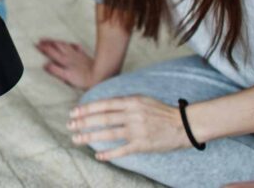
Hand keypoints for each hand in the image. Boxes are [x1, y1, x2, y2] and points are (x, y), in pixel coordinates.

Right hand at [36, 39, 97, 88]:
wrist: (99, 76)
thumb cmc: (83, 80)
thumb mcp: (67, 77)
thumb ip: (55, 70)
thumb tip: (44, 64)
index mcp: (64, 61)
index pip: (51, 52)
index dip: (43, 48)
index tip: (36, 44)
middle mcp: (69, 56)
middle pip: (57, 46)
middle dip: (48, 42)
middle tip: (40, 39)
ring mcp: (77, 55)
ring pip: (65, 45)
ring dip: (57, 42)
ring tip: (52, 40)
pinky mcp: (84, 56)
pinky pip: (77, 48)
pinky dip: (72, 45)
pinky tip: (71, 44)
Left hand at [68, 96, 188, 159]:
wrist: (184, 124)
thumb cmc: (160, 111)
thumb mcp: (141, 99)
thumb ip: (122, 102)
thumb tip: (101, 105)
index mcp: (131, 101)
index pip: (103, 105)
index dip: (86, 109)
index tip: (73, 112)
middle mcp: (132, 114)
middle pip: (102, 119)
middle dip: (83, 122)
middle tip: (69, 126)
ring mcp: (137, 130)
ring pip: (108, 134)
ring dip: (90, 137)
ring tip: (77, 140)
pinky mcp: (143, 144)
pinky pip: (122, 150)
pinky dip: (109, 153)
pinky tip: (98, 156)